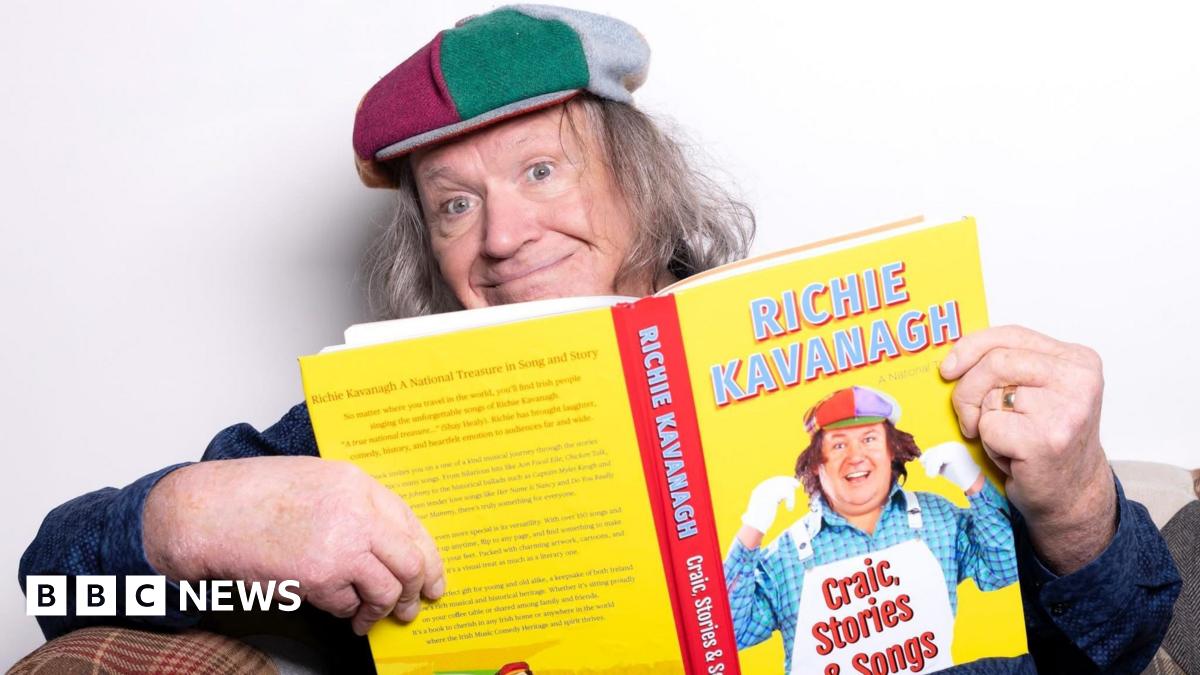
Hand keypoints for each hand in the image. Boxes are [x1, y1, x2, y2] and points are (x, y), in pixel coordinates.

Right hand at [143, 456, 444, 634]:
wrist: (207, 512)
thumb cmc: (253, 495)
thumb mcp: (316, 480)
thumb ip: (353, 504)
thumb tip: (387, 544)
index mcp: (357, 482)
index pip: (411, 522)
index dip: (428, 555)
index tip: (433, 576)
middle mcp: (357, 511)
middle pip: (411, 559)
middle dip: (419, 589)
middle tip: (414, 605)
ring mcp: (341, 544)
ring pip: (388, 588)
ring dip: (384, 609)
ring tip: (372, 618)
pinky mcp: (319, 575)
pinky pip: (348, 604)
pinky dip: (345, 611)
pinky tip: (339, 610)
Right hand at [741, 476, 800, 533]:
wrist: (754, 526)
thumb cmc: (759, 521)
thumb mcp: (763, 508)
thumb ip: (770, 502)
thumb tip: (778, 499)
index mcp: (759, 490)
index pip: (773, 481)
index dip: (783, 481)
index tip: (791, 483)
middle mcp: (762, 488)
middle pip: (779, 480)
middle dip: (789, 481)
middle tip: (797, 485)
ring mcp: (767, 491)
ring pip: (784, 487)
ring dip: (790, 495)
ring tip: (790, 505)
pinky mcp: (772, 496)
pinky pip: (787, 493)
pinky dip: (791, 501)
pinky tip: (789, 508)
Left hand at [919, 441, 982, 492]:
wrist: (974, 483)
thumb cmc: (960, 477)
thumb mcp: (944, 466)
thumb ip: (935, 461)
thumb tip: (921, 459)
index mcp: (953, 446)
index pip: (936, 448)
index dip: (928, 456)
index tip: (923, 465)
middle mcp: (954, 444)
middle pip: (934, 450)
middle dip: (928, 461)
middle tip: (929, 472)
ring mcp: (955, 448)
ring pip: (935, 455)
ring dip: (930, 466)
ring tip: (932, 475)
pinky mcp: (954, 453)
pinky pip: (937, 459)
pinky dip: (933, 468)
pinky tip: (934, 475)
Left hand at [940, 325, 1114, 572]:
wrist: (1071, 494)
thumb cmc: (1046, 440)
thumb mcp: (1037, 391)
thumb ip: (1009, 366)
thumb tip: (954, 358)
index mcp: (1078, 361)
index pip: (1011, 335)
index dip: (971, 347)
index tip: (949, 368)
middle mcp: (1078, 381)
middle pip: (995, 362)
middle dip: (967, 390)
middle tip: (968, 416)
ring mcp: (1065, 411)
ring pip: (989, 397)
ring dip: (985, 422)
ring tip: (1008, 439)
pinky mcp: (1045, 440)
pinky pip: (989, 427)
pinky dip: (990, 444)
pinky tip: (1013, 456)